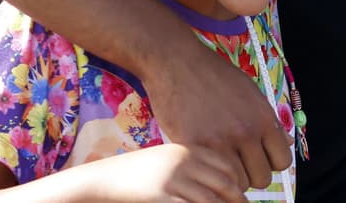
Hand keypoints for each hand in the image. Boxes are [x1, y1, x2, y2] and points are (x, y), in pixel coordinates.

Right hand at [76, 143, 249, 202]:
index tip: (242, 193)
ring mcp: (173, 180)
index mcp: (188, 149)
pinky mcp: (162, 197)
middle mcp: (184, 161)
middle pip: (225, 183)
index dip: (239, 181)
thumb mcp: (168, 160)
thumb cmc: (138, 173)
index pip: (227, 164)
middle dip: (238, 200)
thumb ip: (193, 166)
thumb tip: (225, 182)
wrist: (103, 179)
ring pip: (212, 201)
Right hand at [139, 37, 291, 191]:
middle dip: (252, 173)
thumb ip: (267, 119)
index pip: (282, 161)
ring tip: (221, 162)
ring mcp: (220, 141)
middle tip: (238, 163)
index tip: (259, 158)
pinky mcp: (194, 147)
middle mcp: (246, 132)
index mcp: (263, 118)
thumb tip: (285, 141)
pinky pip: (210, 177)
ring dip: (231, 177)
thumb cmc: (214, 75)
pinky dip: (210, 174)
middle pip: (262, 178)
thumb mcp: (250, 91)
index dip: (271, 162)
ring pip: (237, 183)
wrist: (178, 62)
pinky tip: (205, 161)